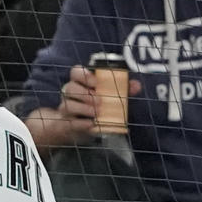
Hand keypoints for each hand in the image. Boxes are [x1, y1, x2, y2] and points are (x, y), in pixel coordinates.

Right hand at [24, 65, 140, 149]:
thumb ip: (122, 89)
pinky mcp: (66, 124)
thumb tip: (136, 85)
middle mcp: (70, 95)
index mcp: (80, 83)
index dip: (84, 75)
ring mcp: (65, 109)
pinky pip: (70, 122)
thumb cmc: (96, 108)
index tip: (95, 83)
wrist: (79, 129)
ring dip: (83, 109)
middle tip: (100, 101)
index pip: (76, 72)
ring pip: (67, 105)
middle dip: (85, 94)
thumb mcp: (109, 97)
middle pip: (70, 88)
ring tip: (96, 113)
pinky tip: (91, 125)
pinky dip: (81, 123)